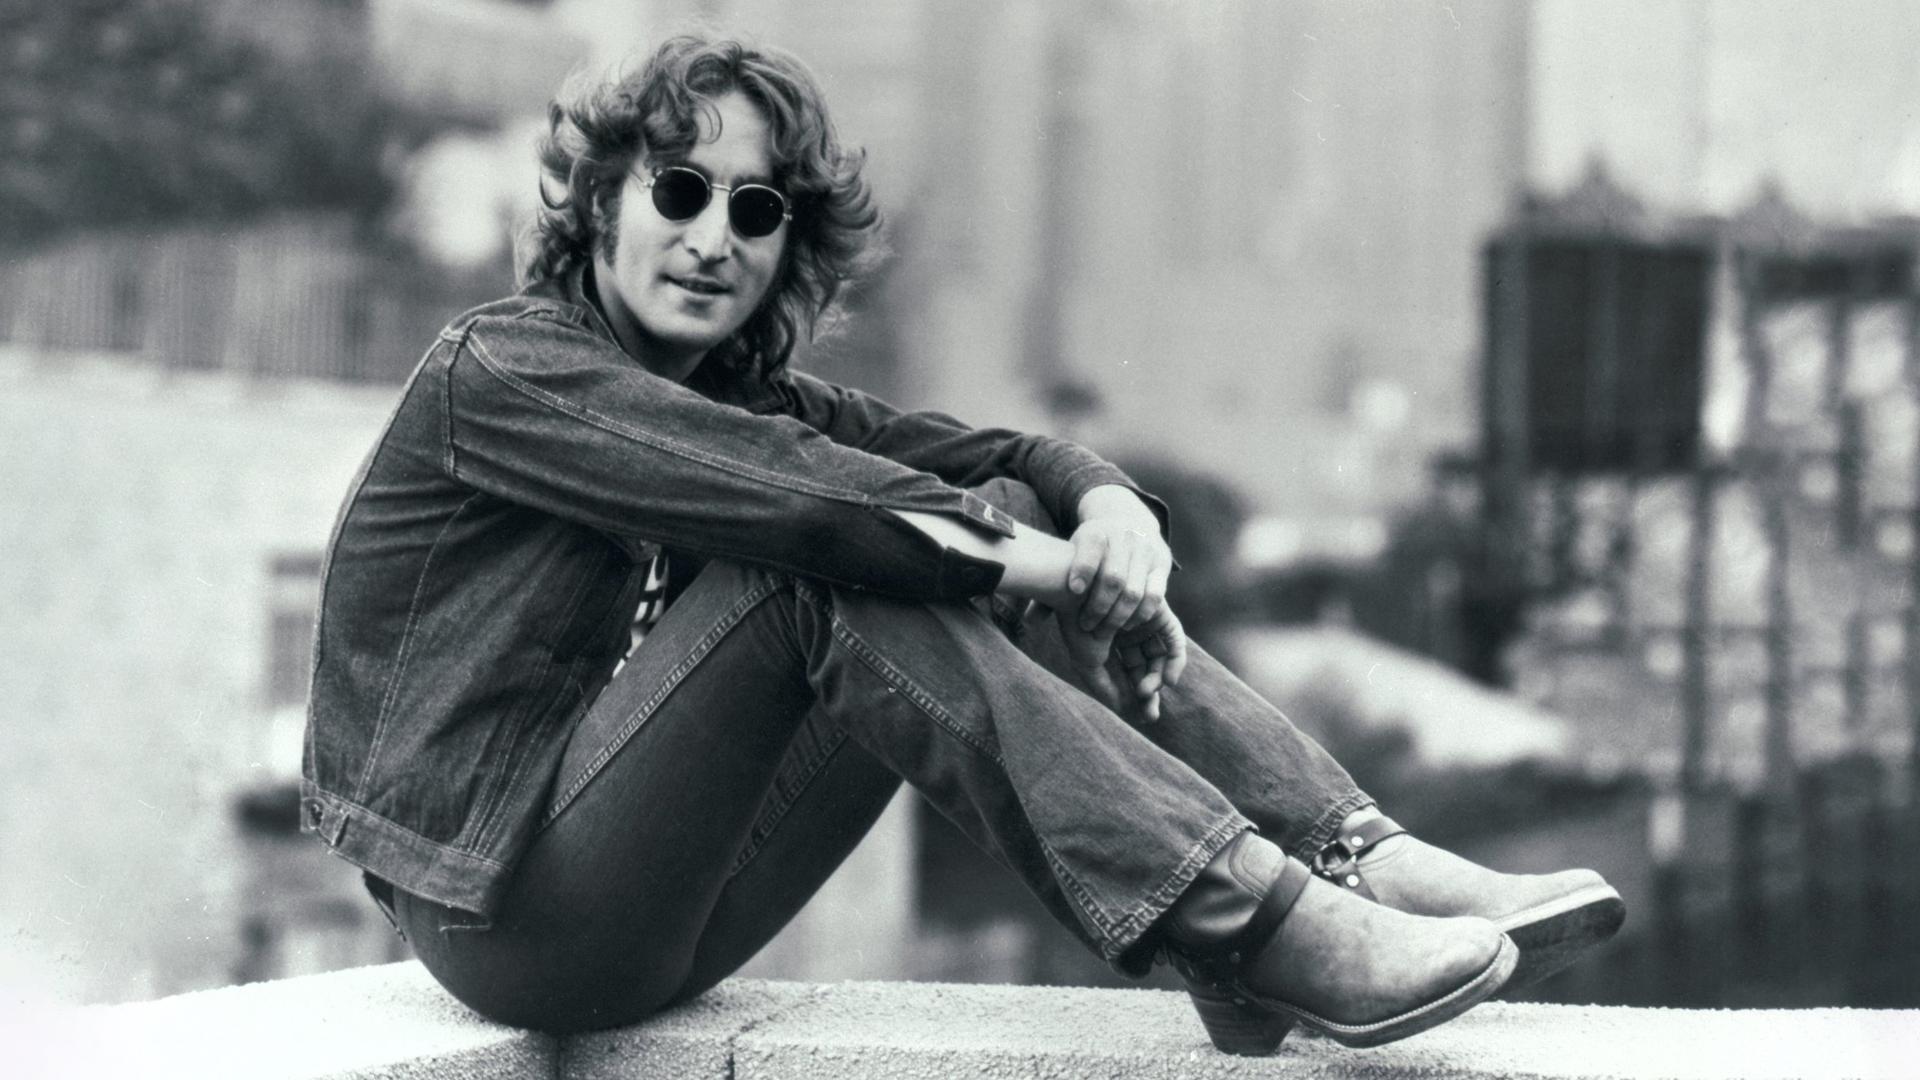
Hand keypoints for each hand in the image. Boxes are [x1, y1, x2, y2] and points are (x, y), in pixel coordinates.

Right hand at [1054, 602, 1188, 722]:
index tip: (1142, 716)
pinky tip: (1167, 680)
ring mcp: (1144, 619)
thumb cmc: (1077, 625)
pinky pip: (1174, 639)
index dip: (1135, 696)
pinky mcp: (1159, 610)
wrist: (1078, 590)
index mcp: (1109, 641)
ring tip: (1147, 692)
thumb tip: (1126, 711)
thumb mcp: (1088, 663)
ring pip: (1160, 656)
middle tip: (1150, 712)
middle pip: (1146, 666)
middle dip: (1149, 690)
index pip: (1128, 672)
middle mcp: (1128, 631)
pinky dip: (1175, 661)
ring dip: (1159, 679)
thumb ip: (1106, 687)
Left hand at [1066, 489, 1172, 638]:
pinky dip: (1141, 614)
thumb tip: (1030, 619)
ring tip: (1104, 629)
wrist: (1129, 521)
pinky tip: (1126, 624)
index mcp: (1096, 532)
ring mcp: (1145, 551)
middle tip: (1087, 625)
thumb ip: (1052, 584)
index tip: (1074, 590)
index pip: (1090, 549)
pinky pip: (1154, 595)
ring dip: (1118, 616)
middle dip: (1098, 606)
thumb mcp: (1071, 553)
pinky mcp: (1162, 565)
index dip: (1083, 569)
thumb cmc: (1092, 548)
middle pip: (1113, 578)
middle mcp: (1124, 538)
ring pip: (1134, 590)